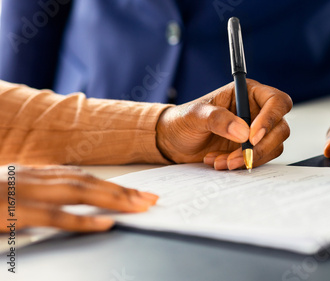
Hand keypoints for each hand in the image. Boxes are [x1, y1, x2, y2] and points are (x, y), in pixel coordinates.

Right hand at [0, 165, 157, 231]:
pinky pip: (53, 216)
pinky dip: (81, 220)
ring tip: (139, 208)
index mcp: (35, 172)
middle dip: (123, 192)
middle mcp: (34, 177)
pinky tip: (104, 224)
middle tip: (151, 201)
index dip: (114, 184)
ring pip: (78, 194)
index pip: (84, 176)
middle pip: (88, 182)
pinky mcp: (12, 212)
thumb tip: (76, 202)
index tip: (139, 192)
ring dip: (112, 200)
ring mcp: (23, 193)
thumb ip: (43, 190)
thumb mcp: (14, 187)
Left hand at [156, 79, 291, 169]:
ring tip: (221, 161)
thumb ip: (218, 119)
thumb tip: (243, 132)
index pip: (276, 101)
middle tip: (239, 155)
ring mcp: (256, 132)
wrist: (173, 142)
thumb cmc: (183, 120)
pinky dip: (242, 164)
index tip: (252, 136)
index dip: (270, 118)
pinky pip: (260, 159)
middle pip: (280, 128)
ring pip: (272, 147)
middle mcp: (256, 111)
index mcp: (247, 93)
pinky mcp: (251, 149)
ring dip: (248, 157)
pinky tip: (220, 162)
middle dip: (261, 146)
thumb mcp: (195, 115)